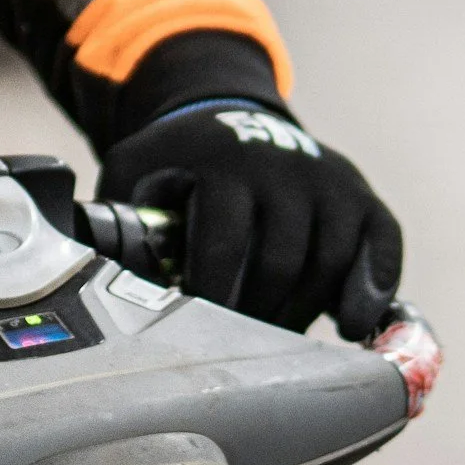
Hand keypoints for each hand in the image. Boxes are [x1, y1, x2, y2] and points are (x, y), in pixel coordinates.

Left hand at [99, 103, 401, 339]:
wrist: (229, 113)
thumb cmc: (175, 162)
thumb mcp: (133, 170)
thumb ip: (115, 216)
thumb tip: (81, 276)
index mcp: (223, 164)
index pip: (226, 245)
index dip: (215, 300)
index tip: (202, 336)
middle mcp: (285, 168)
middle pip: (282, 263)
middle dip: (260, 316)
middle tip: (240, 351)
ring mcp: (331, 180)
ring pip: (330, 262)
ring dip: (304, 312)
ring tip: (279, 343)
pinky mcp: (363, 195)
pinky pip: (383, 245)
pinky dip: (375, 288)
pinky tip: (354, 326)